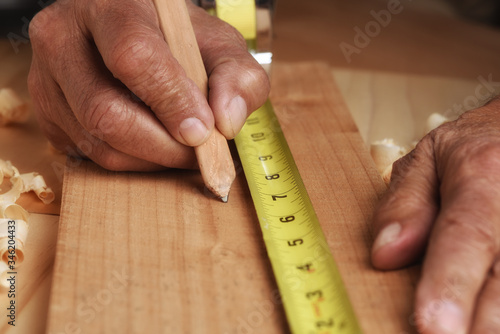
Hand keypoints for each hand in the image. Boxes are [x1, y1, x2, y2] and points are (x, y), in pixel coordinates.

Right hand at [28, 0, 268, 170]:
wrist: (129, 35)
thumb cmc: (175, 39)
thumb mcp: (217, 44)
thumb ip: (237, 76)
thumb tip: (226, 122)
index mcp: (109, 7)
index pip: (133, 56)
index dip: (170, 100)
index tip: (203, 131)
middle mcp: (63, 39)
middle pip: (105, 110)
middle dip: (163, 145)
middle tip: (198, 151)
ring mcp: (46, 80)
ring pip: (98, 142)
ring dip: (151, 158)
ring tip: (180, 146)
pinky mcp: (47, 115)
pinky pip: (90, 155)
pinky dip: (132, 161)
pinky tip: (152, 143)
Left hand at [371, 97, 499, 332]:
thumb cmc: (471, 147)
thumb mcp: (426, 158)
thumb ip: (404, 204)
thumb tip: (385, 256)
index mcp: (484, 172)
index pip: (466, 235)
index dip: (450, 285)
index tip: (433, 328)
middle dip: (479, 323)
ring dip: (491, 322)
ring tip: (459, 332)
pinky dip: (499, 310)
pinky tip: (482, 322)